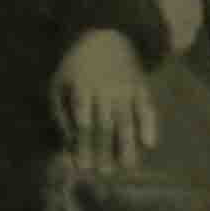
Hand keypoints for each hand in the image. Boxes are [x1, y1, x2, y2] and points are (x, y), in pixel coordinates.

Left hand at [51, 30, 157, 174]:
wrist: (106, 37)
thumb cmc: (77, 68)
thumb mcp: (60, 84)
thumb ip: (60, 113)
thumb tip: (67, 144)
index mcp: (82, 86)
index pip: (83, 119)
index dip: (83, 143)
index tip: (83, 166)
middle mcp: (106, 88)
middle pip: (106, 123)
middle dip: (105, 149)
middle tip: (105, 173)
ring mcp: (126, 88)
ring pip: (127, 119)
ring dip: (127, 145)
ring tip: (128, 169)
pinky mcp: (141, 88)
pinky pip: (147, 108)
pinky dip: (149, 126)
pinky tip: (150, 145)